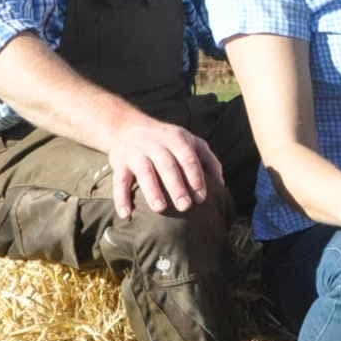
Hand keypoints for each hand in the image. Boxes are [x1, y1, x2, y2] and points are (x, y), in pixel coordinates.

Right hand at [106, 114, 224, 217]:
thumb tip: (221, 184)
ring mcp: (136, 153)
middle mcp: (155, 144)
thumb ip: (208, 159)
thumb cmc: (167, 140)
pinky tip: (126, 214)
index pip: (188, 158)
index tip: (201, 197)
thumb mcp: (190, 141)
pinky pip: (119, 181)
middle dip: (176, 186)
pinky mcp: (119, 163)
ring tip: (160, 209)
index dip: (195, 177)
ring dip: (152, 191)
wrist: (127, 126)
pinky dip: (121, 198)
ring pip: (144, 172)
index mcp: (176, 139)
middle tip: (185, 206)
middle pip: (167, 165)